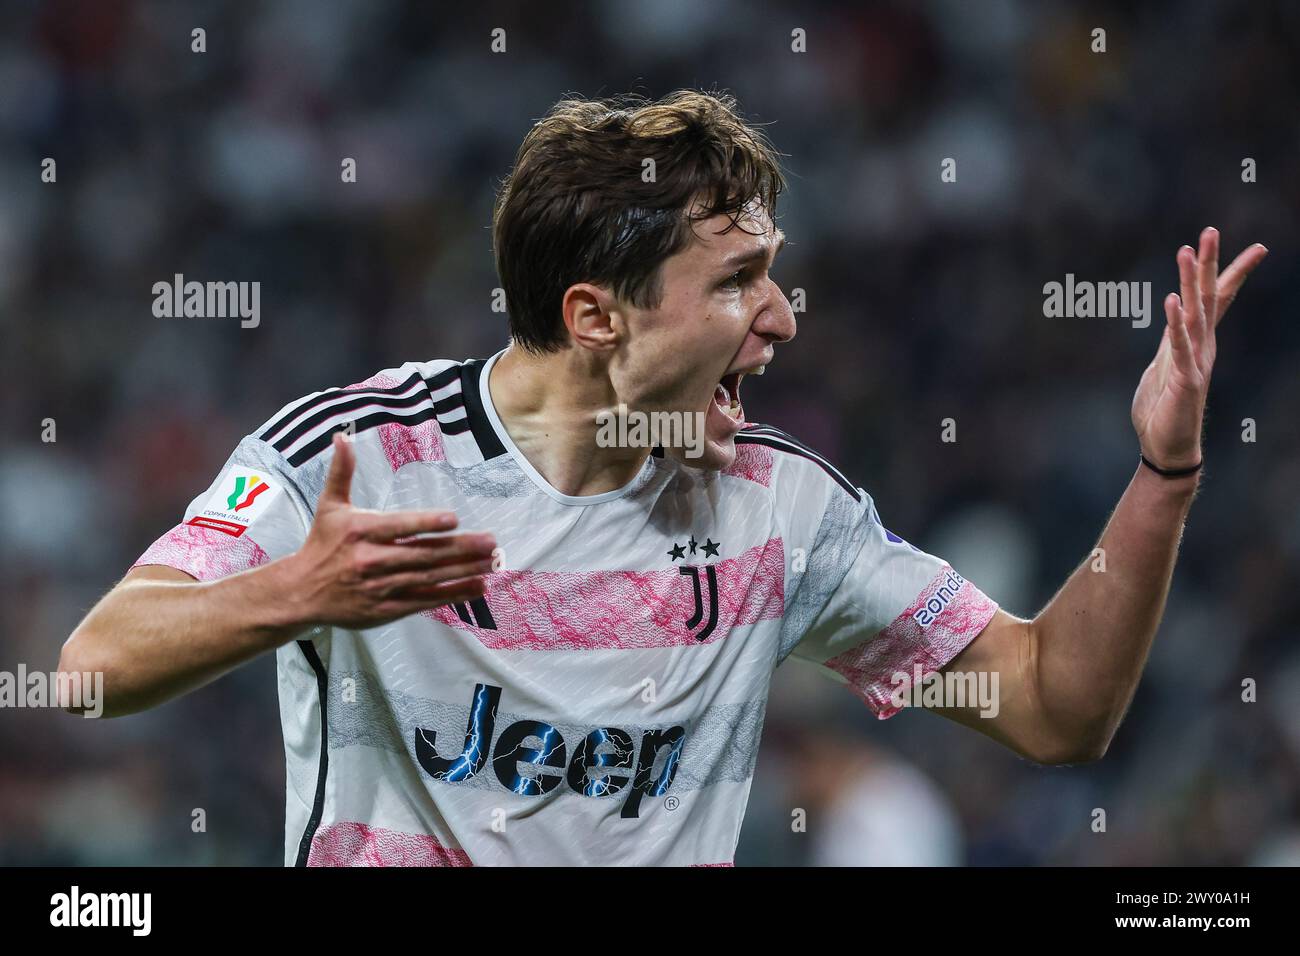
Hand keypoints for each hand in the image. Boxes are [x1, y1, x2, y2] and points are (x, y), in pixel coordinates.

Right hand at [285, 432, 497, 628]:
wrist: (300, 593)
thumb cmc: (321, 544)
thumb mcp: (329, 506)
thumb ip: (342, 472)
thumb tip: (342, 437)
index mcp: (361, 531)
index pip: (398, 526)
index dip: (426, 523)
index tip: (453, 519)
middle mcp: (372, 560)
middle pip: (423, 554)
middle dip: (460, 548)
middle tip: (490, 542)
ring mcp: (381, 587)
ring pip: (429, 578)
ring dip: (464, 570)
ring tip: (491, 561)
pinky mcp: (387, 609)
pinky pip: (425, 601)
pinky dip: (453, 594)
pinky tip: (478, 585)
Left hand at [1131, 228, 1267, 470]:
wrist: (1166, 448)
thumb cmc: (1163, 409)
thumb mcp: (1163, 366)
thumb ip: (1170, 342)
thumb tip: (1175, 320)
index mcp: (1196, 342)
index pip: (1216, 300)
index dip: (1229, 272)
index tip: (1255, 247)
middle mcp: (1201, 346)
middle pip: (1207, 297)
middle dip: (1209, 263)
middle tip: (1211, 230)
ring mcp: (1195, 361)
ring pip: (1194, 313)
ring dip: (1190, 281)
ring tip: (1188, 250)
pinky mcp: (1183, 379)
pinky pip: (1178, 346)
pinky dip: (1175, 323)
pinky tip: (1172, 299)